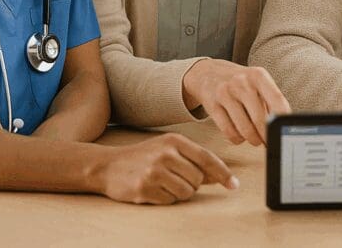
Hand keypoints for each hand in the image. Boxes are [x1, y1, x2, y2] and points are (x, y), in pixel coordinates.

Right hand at [91, 132, 238, 204]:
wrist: (107, 165)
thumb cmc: (144, 156)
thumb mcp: (169, 149)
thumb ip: (194, 160)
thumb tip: (220, 176)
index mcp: (175, 141)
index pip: (207, 158)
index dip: (223, 173)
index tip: (234, 185)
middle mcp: (165, 154)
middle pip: (199, 179)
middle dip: (193, 182)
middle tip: (176, 177)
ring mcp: (154, 172)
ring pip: (187, 192)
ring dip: (180, 192)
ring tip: (165, 183)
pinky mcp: (144, 189)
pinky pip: (170, 200)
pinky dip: (166, 198)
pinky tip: (154, 189)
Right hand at [182, 59, 289, 145]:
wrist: (208, 73)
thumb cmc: (240, 82)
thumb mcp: (257, 82)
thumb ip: (271, 100)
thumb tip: (283, 125)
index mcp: (258, 76)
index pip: (277, 99)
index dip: (283, 118)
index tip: (285, 130)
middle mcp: (242, 82)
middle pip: (259, 118)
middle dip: (266, 136)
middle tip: (269, 142)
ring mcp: (225, 93)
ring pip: (244, 128)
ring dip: (253, 140)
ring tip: (256, 140)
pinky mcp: (212, 105)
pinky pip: (228, 131)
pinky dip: (237, 138)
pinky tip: (240, 136)